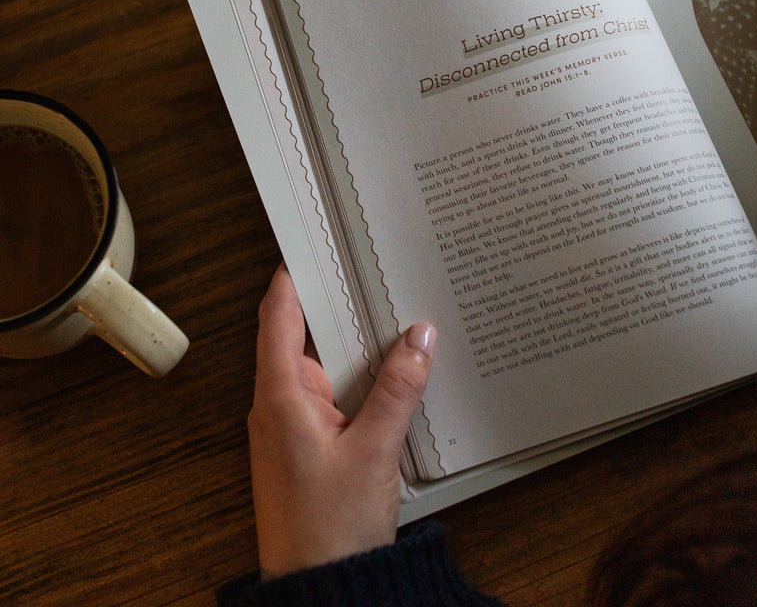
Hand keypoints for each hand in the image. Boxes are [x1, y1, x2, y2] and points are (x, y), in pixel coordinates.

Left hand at [247, 264, 435, 578]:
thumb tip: (419, 336)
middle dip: (341, 309)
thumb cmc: (329, 529)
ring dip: (358, 348)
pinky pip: (336, 395)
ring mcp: (294, 426)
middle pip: (306, 337)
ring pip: (327, 367)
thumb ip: (398, 389)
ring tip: (395, 318)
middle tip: (374, 273)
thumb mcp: (373, 450)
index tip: (310, 243)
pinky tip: (393, 375)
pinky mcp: (312, 445)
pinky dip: (362, 380)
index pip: (278, 317)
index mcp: (280, 396)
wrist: (320, 589)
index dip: (292, 276)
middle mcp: (280, 405)